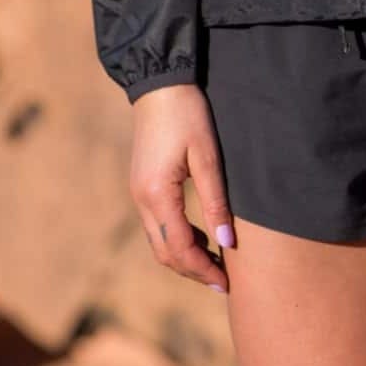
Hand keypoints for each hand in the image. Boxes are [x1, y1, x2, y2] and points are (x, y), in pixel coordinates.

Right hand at [129, 83, 234, 292]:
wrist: (159, 84)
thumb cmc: (188, 114)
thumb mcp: (208, 156)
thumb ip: (216, 201)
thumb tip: (227, 241)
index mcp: (156, 195)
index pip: (179, 247)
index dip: (203, 268)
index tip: (225, 281)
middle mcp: (141, 200)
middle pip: (164, 252)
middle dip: (192, 270)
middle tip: (221, 280)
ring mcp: (138, 194)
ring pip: (158, 241)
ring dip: (184, 256)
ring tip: (215, 261)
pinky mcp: (141, 185)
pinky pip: (156, 224)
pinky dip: (176, 237)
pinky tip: (200, 235)